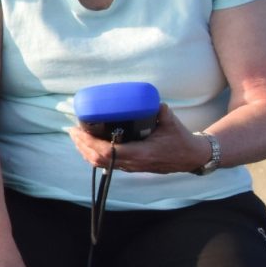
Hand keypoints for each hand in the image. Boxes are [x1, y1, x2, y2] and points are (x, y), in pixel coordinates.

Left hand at [67, 104, 214, 175]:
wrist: (192, 157)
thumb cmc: (181, 139)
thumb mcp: (172, 122)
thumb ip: (160, 110)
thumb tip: (150, 99)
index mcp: (141, 153)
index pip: (108, 152)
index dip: (89, 142)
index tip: (79, 130)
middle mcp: (133, 163)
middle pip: (98, 159)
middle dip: (82, 145)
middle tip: (73, 130)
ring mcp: (132, 167)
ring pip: (101, 164)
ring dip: (86, 151)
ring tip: (77, 137)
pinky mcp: (132, 167)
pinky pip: (108, 165)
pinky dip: (95, 156)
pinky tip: (89, 146)